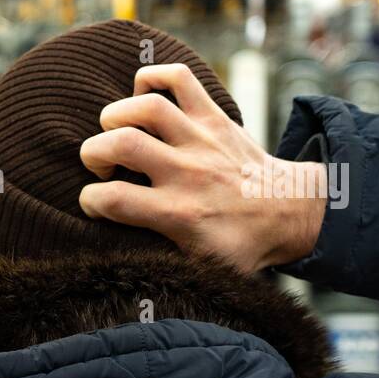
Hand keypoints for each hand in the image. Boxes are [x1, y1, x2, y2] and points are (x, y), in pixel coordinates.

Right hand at [78, 63, 325, 272]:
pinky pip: (179, 78)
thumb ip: (164, 273)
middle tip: (100, 164)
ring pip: (146, 105)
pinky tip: (141, 95)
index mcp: (178, 213)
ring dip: (116, 113)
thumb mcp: (202, 272)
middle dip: (93, 151)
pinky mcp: (214, 116)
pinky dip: (153, 76)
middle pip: (122, 142)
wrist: (290, 211)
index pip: (110, 199)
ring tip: (116, 131)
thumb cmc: (238, 246)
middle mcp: (186, 171)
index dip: (88, 202)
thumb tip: (130, 301)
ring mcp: (201, 139)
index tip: (95, 205)